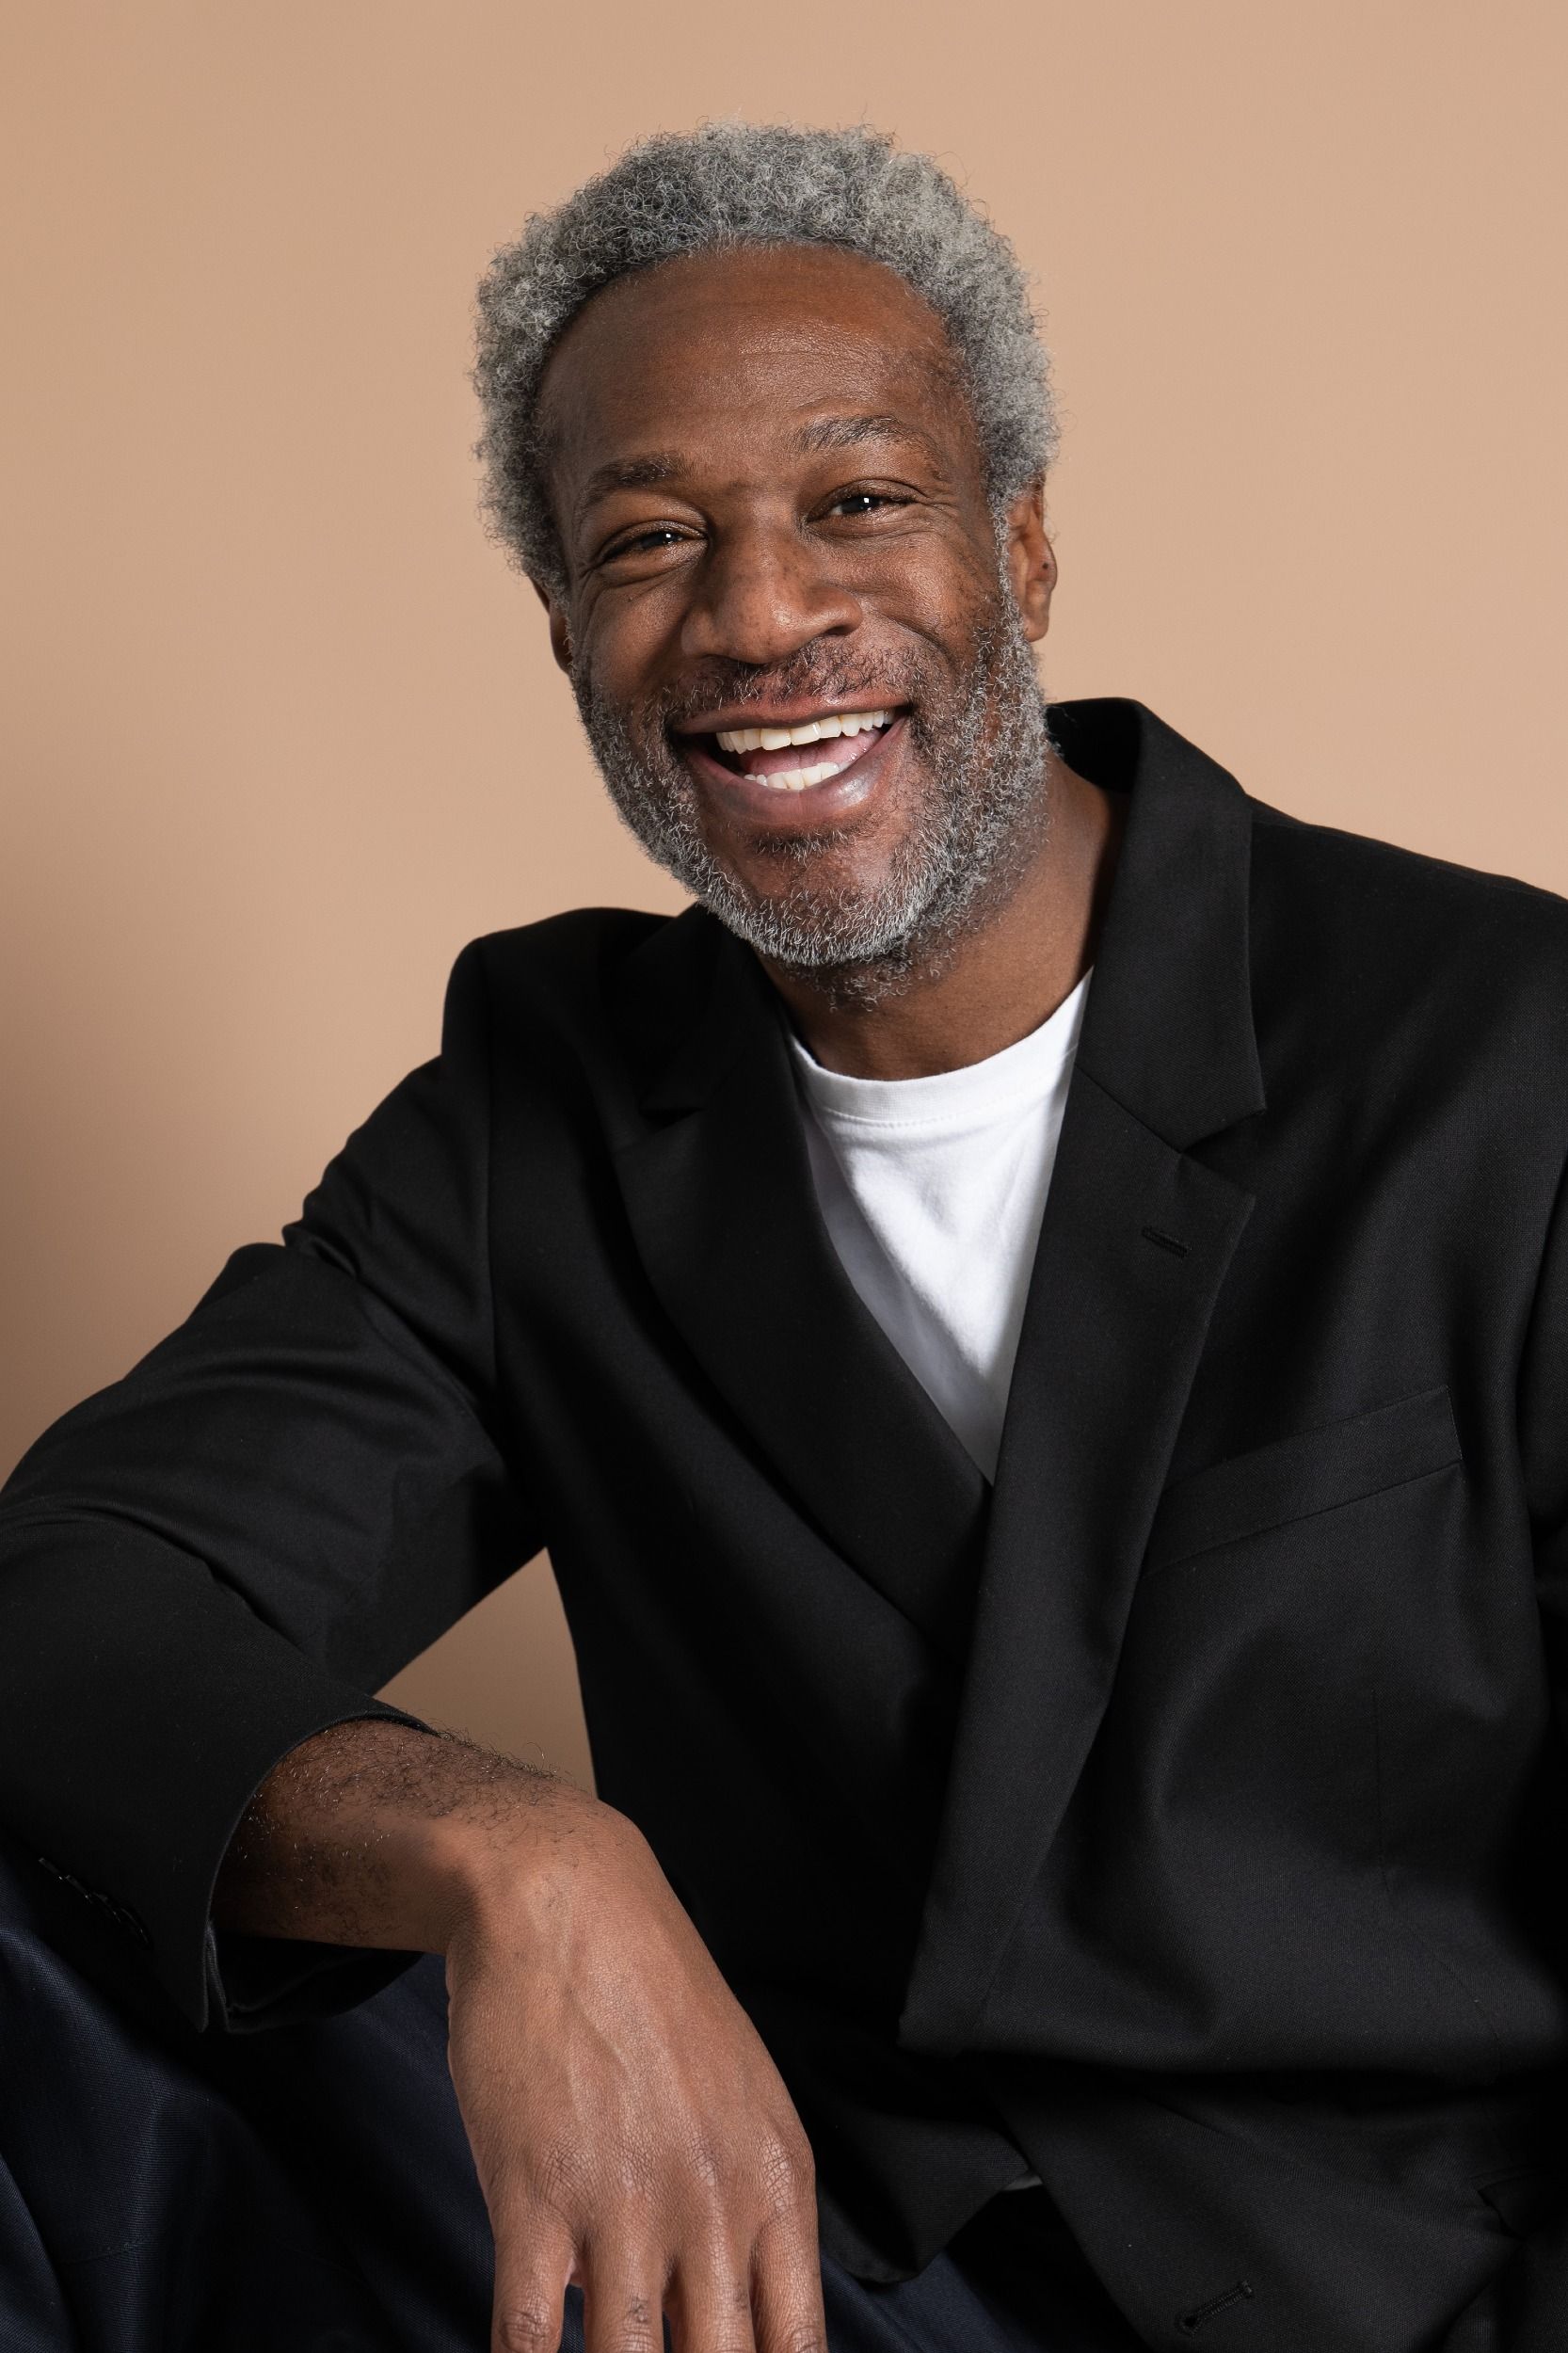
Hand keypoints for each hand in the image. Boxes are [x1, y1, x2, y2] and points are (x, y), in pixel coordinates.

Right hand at [444, 1786, 827, 2352]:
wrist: (564, 1897)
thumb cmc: (647, 1992)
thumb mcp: (737, 2091)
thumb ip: (739, 2207)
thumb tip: (700, 2316)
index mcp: (776, 2177)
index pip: (799, 2348)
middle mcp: (715, 2201)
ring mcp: (625, 2202)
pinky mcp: (534, 2195)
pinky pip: (529, 2337)